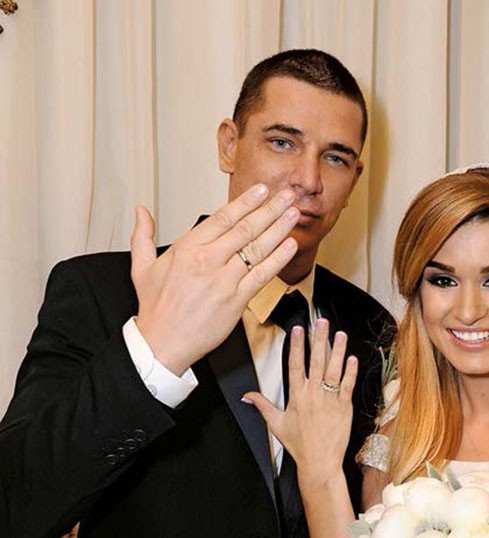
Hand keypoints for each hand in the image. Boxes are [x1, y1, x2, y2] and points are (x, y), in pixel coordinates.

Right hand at [131, 184, 299, 374]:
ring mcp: (224, 281)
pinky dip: (278, 260)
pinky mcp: (236, 301)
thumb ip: (143, 236)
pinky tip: (290, 247)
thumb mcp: (141, 267)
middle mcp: (208, 261)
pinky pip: (262, 276)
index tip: (260, 190)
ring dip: (278, 229)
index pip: (223, 217)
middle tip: (286, 196)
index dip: (245, 202)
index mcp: (188, 248)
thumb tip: (141, 212)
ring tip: (293, 214)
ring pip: (257, 249)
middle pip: (245, 228)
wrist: (163, 343)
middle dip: (269, 209)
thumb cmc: (157, 309)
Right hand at [243, 318, 357, 479]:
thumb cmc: (299, 445)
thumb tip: (247, 396)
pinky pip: (347, 385)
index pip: (296, 364)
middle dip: (318, 339)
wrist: (319, 462)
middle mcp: (313, 394)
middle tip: (321, 322)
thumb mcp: (276, 423)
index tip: (299, 330)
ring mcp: (330, 399)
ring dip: (338, 350)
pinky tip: (351, 358)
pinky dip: (350, 371)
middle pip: (316, 360)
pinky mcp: (344, 407)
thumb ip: (262, 405)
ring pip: (334, 369)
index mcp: (296, 396)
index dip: (297, 345)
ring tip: (340, 334)